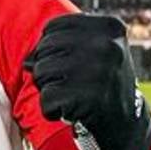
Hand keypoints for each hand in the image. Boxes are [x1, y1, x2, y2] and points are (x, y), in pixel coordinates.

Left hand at [24, 14, 150, 149]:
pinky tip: (72, 110)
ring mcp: (100, 72)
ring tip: (72, 94)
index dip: (51, 47)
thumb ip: (56, 44)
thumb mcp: (89, 50)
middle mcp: (107, 46)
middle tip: (72, 82)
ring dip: (48, 87)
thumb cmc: (97, 80)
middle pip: (44, 48)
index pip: (52, 28)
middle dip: (48, 67)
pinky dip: (51, 108)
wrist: (124, 122)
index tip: (71, 61)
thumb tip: (26, 63)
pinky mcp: (90, 98)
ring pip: (40, 71)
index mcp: (108, 27)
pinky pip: (46, 98)